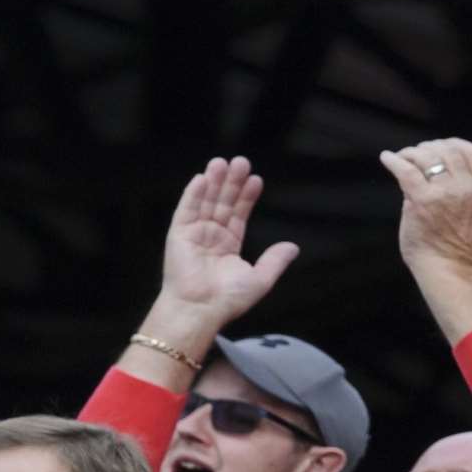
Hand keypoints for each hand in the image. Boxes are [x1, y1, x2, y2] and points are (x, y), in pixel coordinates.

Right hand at [149, 156, 299, 335]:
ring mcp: (194, 234)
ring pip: (205, 202)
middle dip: (231, 183)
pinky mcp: (178, 235)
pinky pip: (186, 210)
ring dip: (213, 182)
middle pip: (222, 203)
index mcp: (228, 246)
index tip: (256, 179)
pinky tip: (202, 178)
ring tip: (223, 162)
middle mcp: (211, 237)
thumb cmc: (228, 299)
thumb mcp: (260, 279)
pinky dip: (193, 194)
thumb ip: (275, 260)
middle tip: (241, 162)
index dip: (247, 197)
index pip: (239, 214)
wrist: (201, 309)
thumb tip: (293, 246)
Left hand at [378, 139, 471, 272]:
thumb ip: (462, 188)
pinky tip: (387, 158)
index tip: (440, 147)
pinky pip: (405, 169)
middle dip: (430, 147)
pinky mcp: (422, 200)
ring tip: (401, 158)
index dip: (455, 144)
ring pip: (427, 156)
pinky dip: (394, 160)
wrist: (448, 269)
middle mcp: (467, 189)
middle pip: (448, 150)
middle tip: (415, 154)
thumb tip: (432, 165)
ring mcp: (445, 194)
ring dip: (411, 153)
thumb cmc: (455, 245)